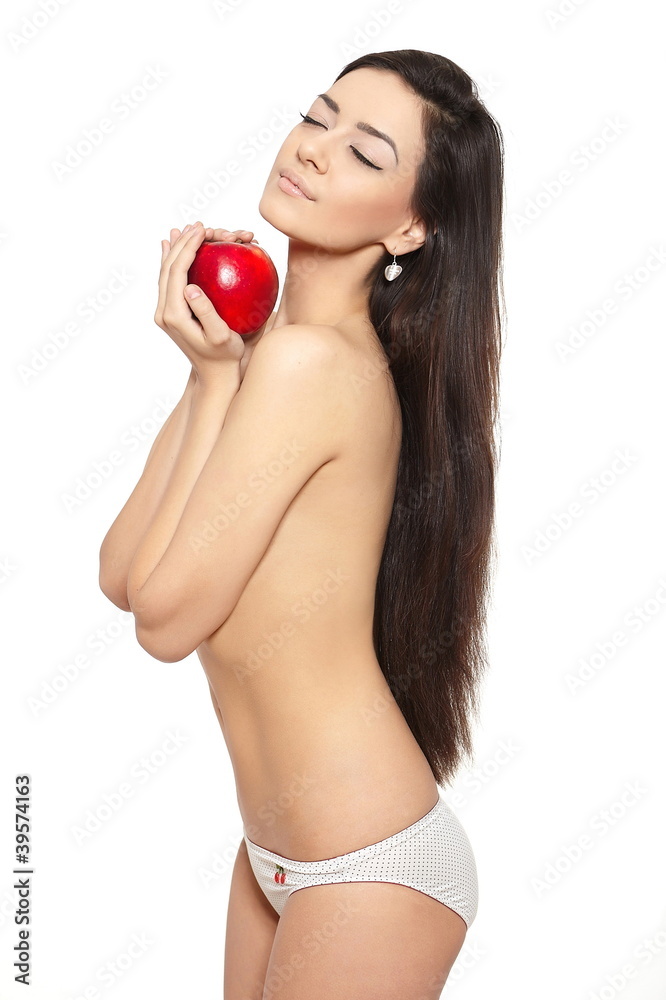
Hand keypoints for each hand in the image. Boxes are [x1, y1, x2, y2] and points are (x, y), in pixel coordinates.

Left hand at [154, 222, 257, 384]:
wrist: (214, 376)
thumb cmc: (224, 357)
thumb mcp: (221, 337)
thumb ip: (206, 313)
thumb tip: (191, 288)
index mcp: (174, 315)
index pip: (177, 272)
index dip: (188, 247)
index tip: (203, 230)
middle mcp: (164, 313)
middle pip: (168, 268)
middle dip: (182, 243)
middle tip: (198, 225)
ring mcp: (165, 313)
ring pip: (166, 273)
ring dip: (174, 250)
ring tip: (183, 230)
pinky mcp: (171, 314)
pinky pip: (169, 282)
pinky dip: (172, 263)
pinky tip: (172, 249)